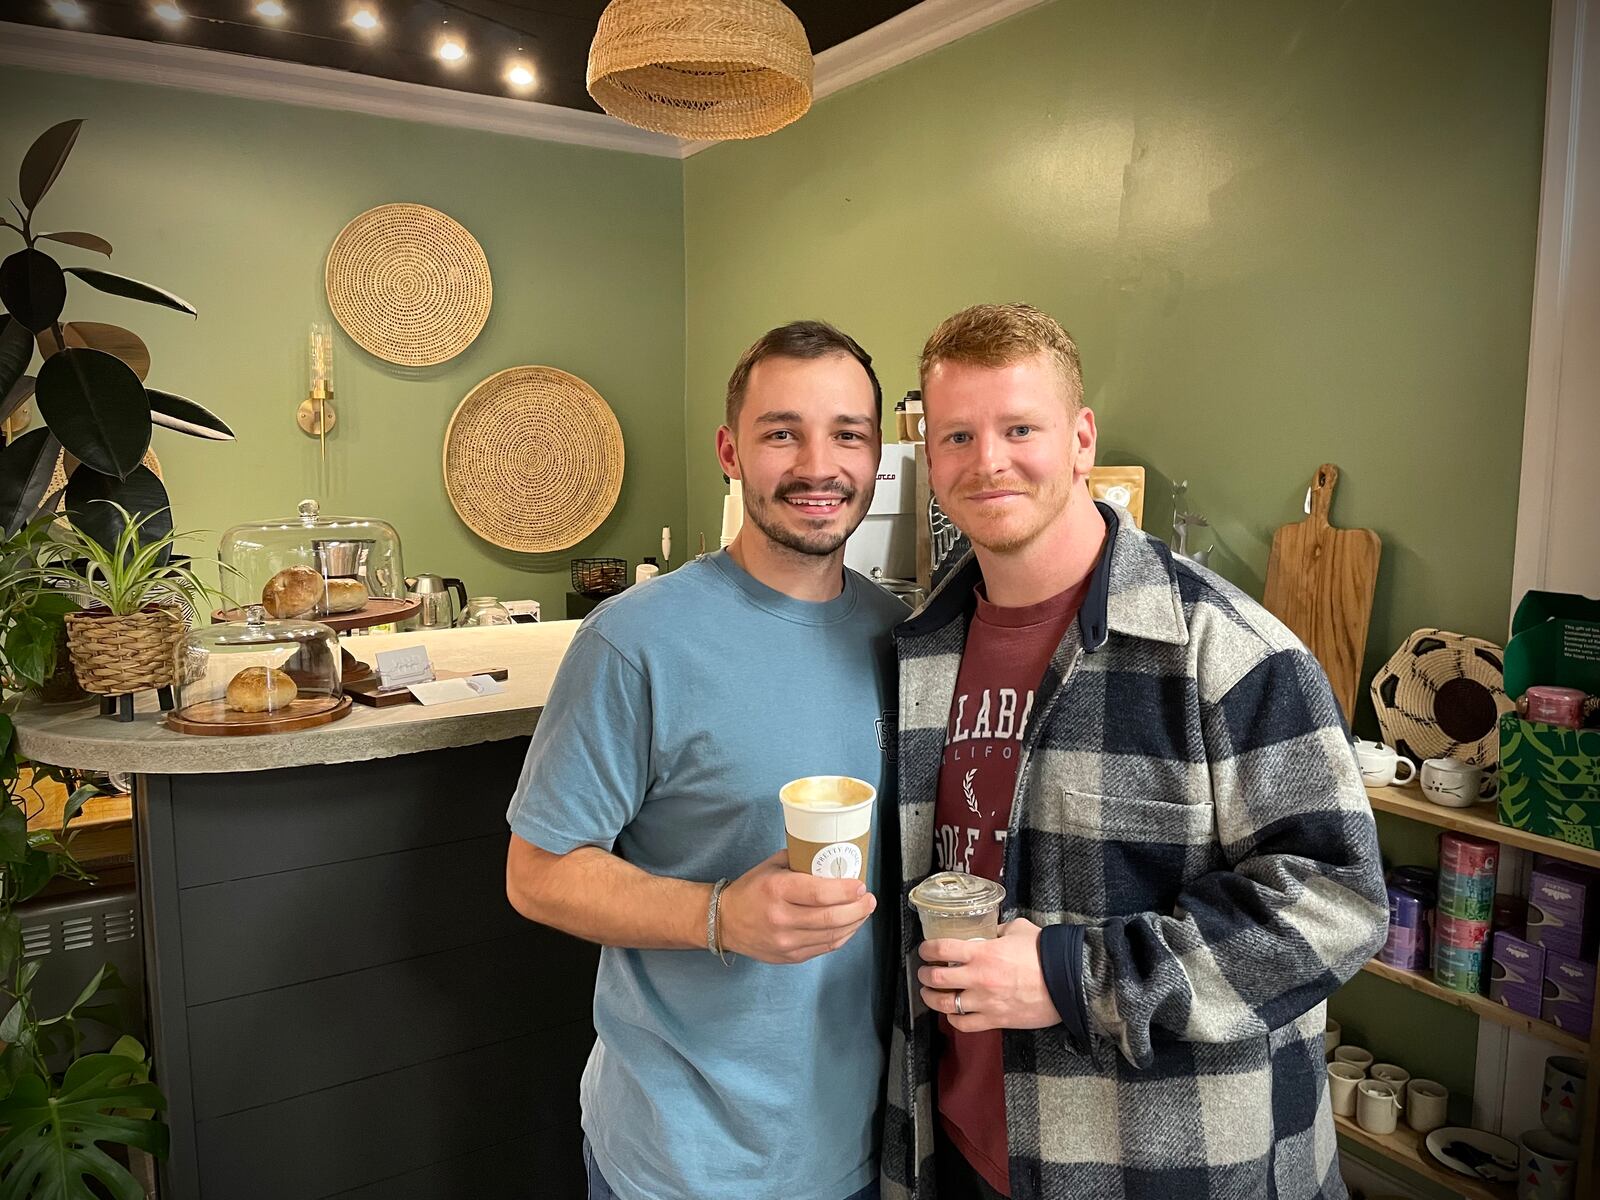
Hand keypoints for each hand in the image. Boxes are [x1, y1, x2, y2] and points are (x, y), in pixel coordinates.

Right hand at [719, 851, 877, 964]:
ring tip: (863, 911)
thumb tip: (832, 857)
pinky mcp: (790, 956)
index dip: (846, 891)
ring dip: (854, 923)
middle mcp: (782, 918)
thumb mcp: (772, 866)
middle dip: (858, 908)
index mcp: (777, 890)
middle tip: (869, 898)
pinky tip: (849, 926)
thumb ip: (801, 860)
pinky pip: (824, 948)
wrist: (725, 922)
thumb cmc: (751, 890)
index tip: (860, 885)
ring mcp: (786, 941)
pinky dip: (842, 936)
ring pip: (832, 936)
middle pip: (831, 917)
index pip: (820, 893)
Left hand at [917, 917, 1061, 1031]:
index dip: (926, 950)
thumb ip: (1000, 930)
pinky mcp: (995, 1020)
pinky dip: (954, 1019)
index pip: (941, 949)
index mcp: (982, 952)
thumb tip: (991, 930)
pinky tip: (953, 1013)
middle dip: (924, 975)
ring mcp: (985, 1001)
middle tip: (924, 972)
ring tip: (929, 994)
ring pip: (945, 1004)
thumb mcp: (1019, 930)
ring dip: (931, 999)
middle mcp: (978, 977)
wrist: (1067, 981)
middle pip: (935, 979)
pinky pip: (964, 1025)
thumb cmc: (1045, 954)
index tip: (924, 951)